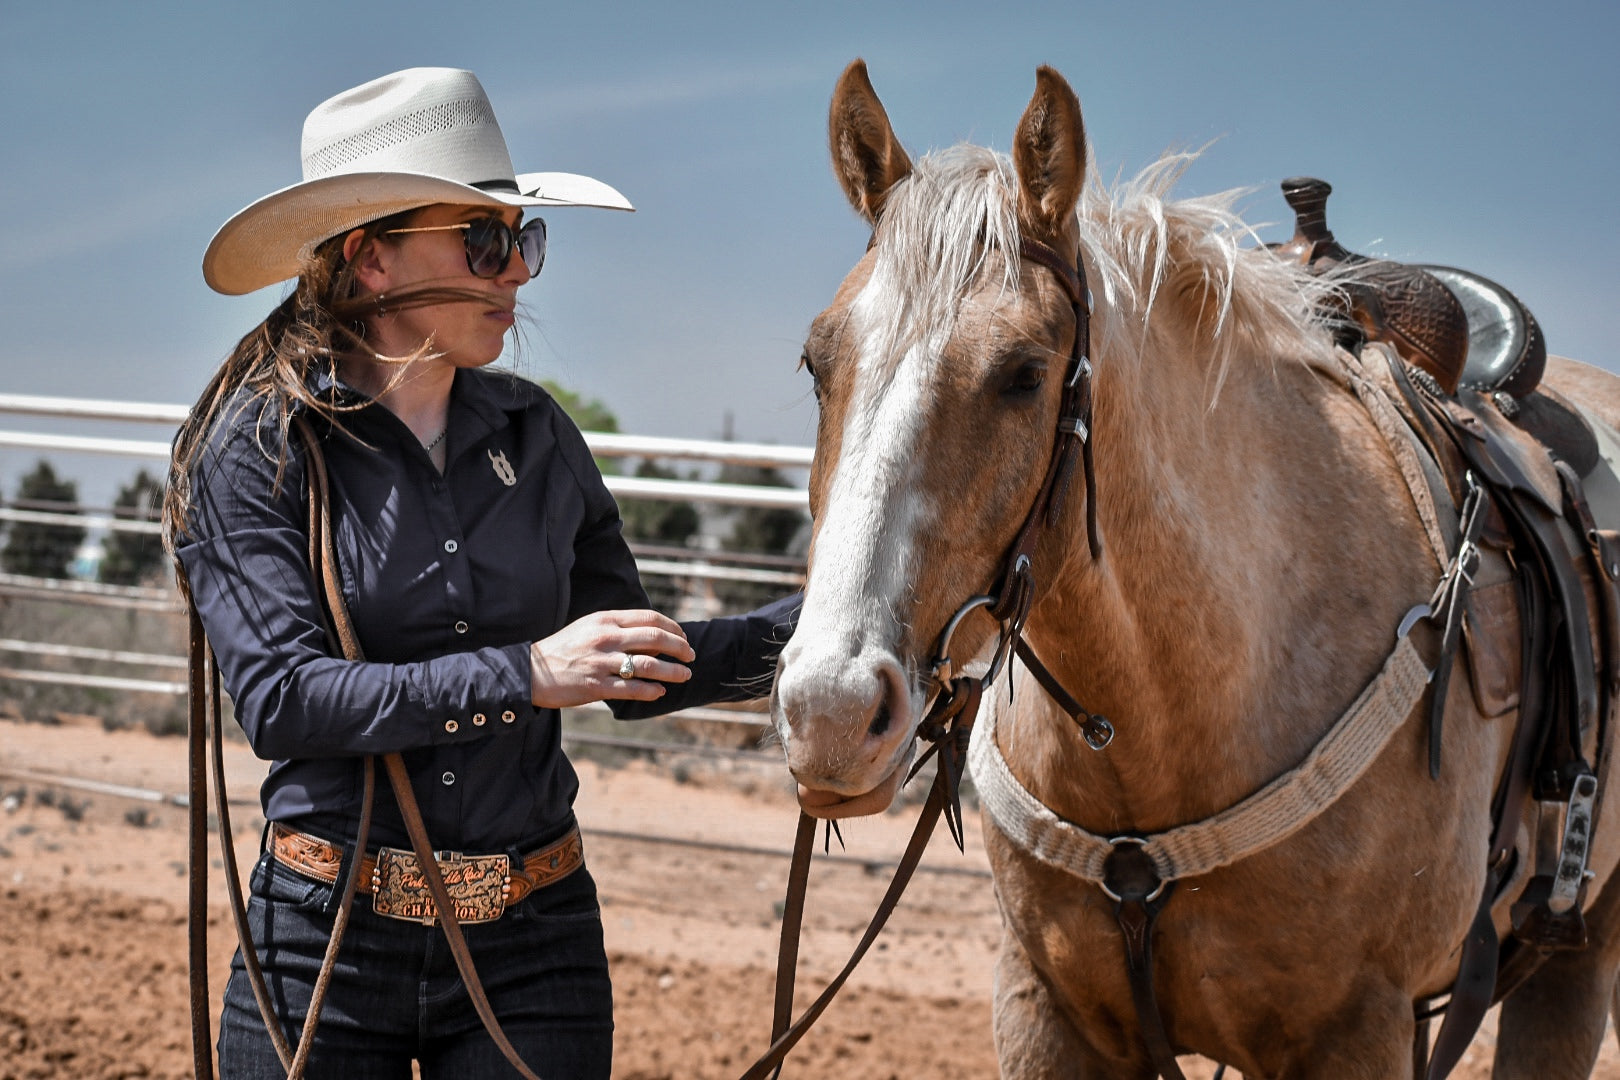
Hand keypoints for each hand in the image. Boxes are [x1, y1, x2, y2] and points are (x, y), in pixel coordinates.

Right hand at [529, 610, 693, 708]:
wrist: (532, 671)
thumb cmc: (565, 649)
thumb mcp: (590, 628)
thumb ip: (619, 628)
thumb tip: (655, 637)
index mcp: (605, 619)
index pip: (650, 618)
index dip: (673, 628)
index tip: (683, 637)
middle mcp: (606, 638)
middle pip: (655, 638)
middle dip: (680, 647)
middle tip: (691, 656)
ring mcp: (601, 663)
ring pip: (649, 665)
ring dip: (673, 671)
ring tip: (685, 675)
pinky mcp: (596, 686)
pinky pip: (633, 689)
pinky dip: (652, 691)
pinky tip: (660, 692)